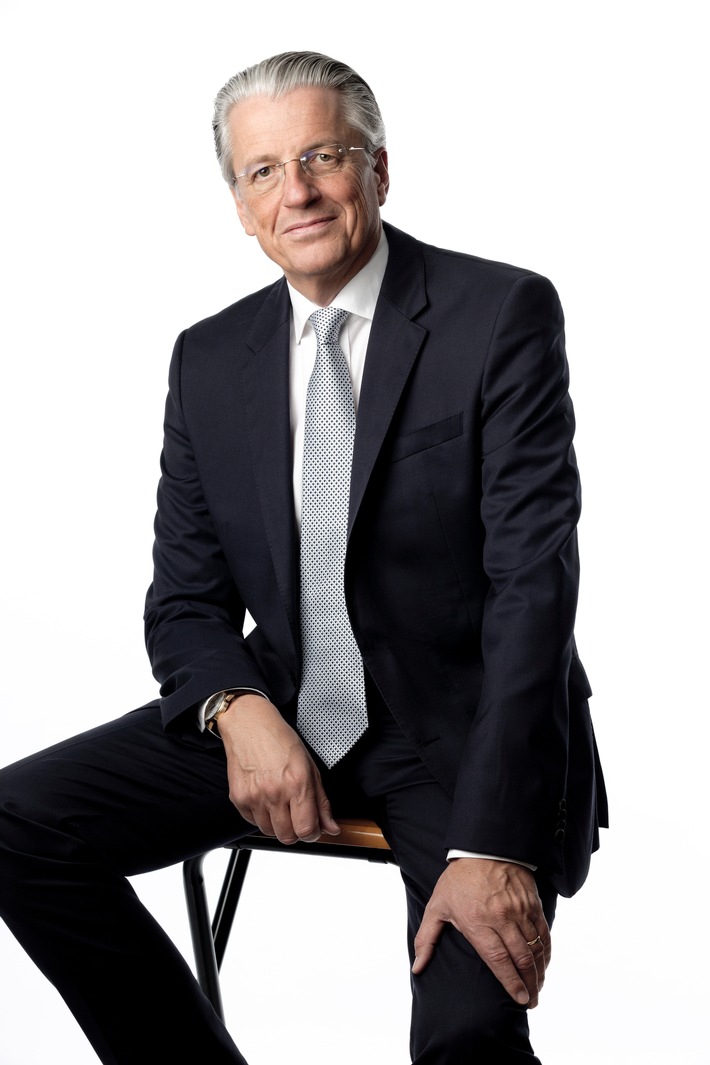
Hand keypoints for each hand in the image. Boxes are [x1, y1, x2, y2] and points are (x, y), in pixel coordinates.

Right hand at [217, 694, 339, 844]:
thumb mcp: (310, 767)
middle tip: (296, 816)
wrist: (249, 725)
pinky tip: (265, 798)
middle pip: (287, 836)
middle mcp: (275, 792)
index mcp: (297, 783)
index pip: (307, 829)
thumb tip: (331, 827)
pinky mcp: (238, 798)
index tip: (313, 828)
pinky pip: (252, 822)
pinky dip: (260, 816)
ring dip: (277, 824)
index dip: (313, 833)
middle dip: (295, 831)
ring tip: (279, 804)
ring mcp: (254, 797)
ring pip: (269, 832)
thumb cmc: (279, 740)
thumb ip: (321, 802)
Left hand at [412, 858, 550, 1007]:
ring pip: (535, 948)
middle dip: (529, 984)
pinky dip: (546, 951)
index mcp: (477, 922)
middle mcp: (501, 918)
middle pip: (521, 958)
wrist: (483, 847)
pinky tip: (544, 963)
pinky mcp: (532, 903)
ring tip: (538, 987)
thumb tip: (417, 967)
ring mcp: (519, 910)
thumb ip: (427, 939)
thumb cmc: (458, 879)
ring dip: (540, 971)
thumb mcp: (437, 906)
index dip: (510, 982)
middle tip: (531, 1001)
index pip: (498, 960)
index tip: (518, 999)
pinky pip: (543, 932)